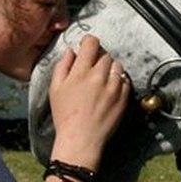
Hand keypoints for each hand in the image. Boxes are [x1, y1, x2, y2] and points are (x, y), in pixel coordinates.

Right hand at [48, 36, 129, 169]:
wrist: (81, 139)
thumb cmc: (65, 115)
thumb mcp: (55, 89)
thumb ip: (62, 66)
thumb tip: (71, 51)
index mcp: (81, 72)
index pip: (91, 43)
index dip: (89, 42)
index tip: (87, 46)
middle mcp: (99, 77)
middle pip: (105, 54)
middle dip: (98, 58)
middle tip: (92, 68)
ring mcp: (113, 87)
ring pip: (117, 66)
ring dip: (110, 69)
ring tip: (102, 80)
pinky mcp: (124, 98)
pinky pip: (125, 81)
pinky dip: (119, 82)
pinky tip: (109, 90)